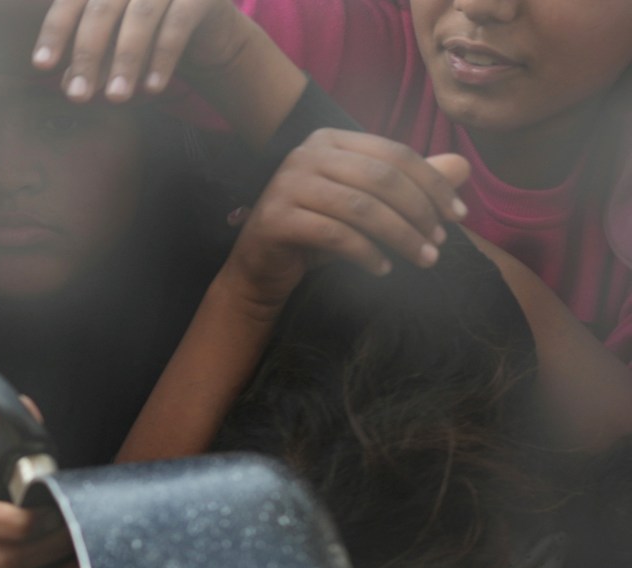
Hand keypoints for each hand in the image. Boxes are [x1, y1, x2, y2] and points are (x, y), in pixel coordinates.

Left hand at [32, 0, 254, 101]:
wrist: (204, 26)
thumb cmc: (143, 33)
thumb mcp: (110, 44)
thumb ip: (88, 58)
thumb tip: (68, 86)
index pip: (71, 0)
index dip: (55, 31)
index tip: (40, 66)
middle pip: (102, 9)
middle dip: (87, 55)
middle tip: (77, 96)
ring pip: (140, 17)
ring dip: (125, 61)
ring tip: (115, 98)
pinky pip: (178, 24)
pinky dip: (162, 58)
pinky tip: (152, 88)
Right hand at [225, 132, 471, 307]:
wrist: (261, 267)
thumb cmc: (317, 233)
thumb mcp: (369, 206)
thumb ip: (411, 185)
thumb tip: (464, 166)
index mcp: (331, 140)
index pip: (395, 154)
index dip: (433, 183)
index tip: (459, 215)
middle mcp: (305, 153)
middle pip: (382, 179)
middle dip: (420, 212)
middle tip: (441, 243)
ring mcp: (286, 183)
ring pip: (362, 207)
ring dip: (401, 237)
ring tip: (423, 259)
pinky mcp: (275, 218)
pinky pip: (335, 235)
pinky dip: (366, 254)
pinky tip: (383, 269)